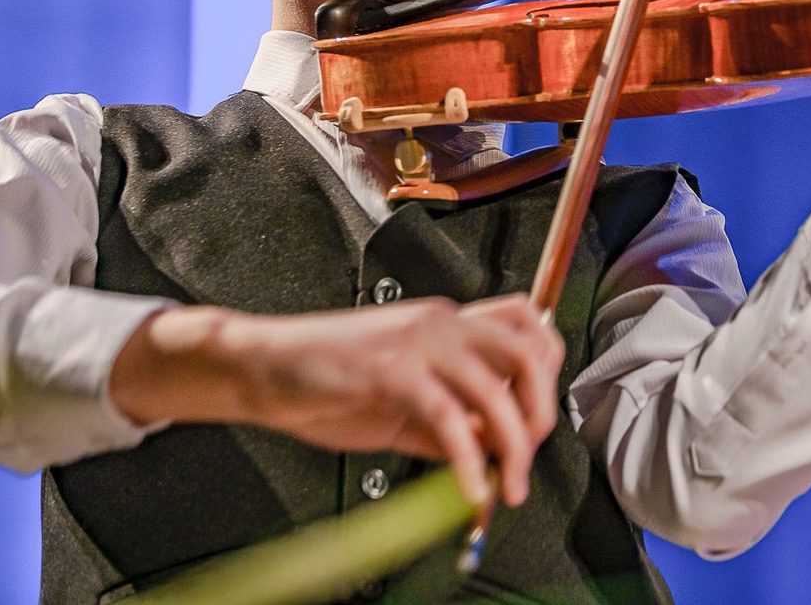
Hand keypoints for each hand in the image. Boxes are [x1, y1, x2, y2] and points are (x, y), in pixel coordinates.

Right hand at [109, 293, 563, 505]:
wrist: (264, 368)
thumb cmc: (327, 381)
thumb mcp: (402, 402)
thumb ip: (449, 421)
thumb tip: (493, 455)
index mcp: (446, 323)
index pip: (526, 324)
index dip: (546, 371)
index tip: (537, 420)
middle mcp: (441, 322)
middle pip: (528, 352)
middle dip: (540, 411)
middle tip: (528, 457)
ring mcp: (418, 342)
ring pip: (496, 387)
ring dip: (513, 445)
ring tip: (507, 486)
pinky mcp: (392, 369)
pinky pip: (448, 418)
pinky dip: (469, 460)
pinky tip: (470, 488)